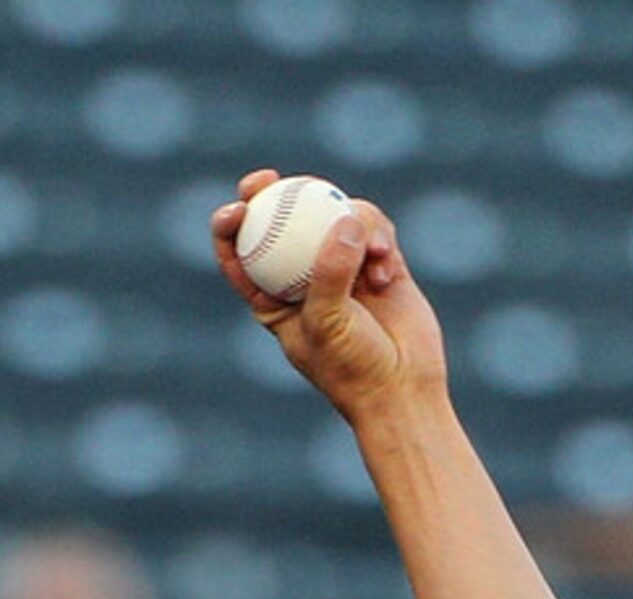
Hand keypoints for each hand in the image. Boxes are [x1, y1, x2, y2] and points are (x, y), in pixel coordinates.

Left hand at [209, 170, 447, 420]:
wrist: (402, 386)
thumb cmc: (351, 367)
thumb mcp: (327, 323)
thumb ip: (329, 273)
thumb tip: (343, 221)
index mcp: (271, 298)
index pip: (241, 254)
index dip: (230, 224)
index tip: (237, 206)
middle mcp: (303, 276)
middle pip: (281, 220)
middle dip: (273, 192)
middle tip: (269, 178)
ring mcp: (342, 264)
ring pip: (334, 215)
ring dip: (353, 224)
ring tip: (374, 258)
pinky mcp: (379, 260)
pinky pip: (373, 228)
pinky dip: (380, 238)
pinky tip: (387, 268)